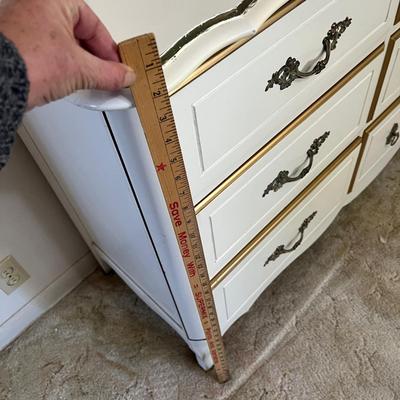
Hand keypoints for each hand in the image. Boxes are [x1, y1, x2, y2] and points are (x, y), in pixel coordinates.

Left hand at [0, 0, 135, 108]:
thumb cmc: (28, 61)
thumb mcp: (81, 69)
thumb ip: (109, 74)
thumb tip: (124, 76)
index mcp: (52, 1)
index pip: (93, 24)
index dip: (109, 49)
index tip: (117, 66)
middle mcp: (34, 8)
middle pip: (78, 34)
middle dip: (95, 59)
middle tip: (106, 75)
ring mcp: (22, 28)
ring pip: (63, 45)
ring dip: (80, 65)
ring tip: (88, 82)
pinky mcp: (16, 48)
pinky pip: (48, 55)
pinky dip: (62, 69)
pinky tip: (68, 83)